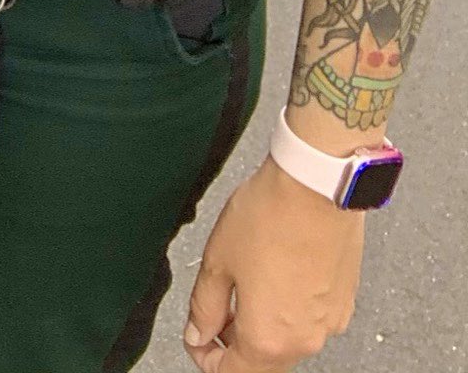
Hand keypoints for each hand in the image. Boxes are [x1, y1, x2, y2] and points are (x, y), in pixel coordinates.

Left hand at [184, 157, 364, 370]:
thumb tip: (198, 333)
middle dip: (234, 343)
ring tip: (245, 286)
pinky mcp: (344, 302)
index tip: (197, 336)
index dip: (206, 357)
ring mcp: (329, 323)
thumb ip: (204, 306)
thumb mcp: (217, 261)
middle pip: (262, 364)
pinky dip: (289, 310)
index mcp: (268, 340)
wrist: (316, 186)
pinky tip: (275, 275)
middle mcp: (304, 341)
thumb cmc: (269, 217)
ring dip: (263, 327)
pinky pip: (310, 321)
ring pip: (288, 343)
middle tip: (217, 310)